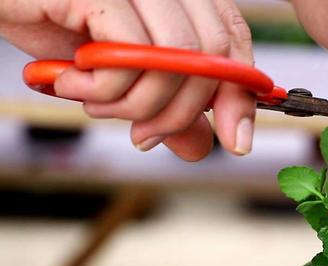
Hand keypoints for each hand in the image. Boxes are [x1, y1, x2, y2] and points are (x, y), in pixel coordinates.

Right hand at [0, 0, 256, 160]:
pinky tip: (72, 83)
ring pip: (177, 60)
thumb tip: (202, 146)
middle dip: (181, 112)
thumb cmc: (51, 21)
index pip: (233, 38)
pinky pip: (129, 56)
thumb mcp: (118, 71)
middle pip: (212, 54)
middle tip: (145, 134)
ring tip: (96, 103)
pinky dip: (104, 89)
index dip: (240, 93)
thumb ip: (162, 102)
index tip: (235, 140)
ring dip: (137, 104)